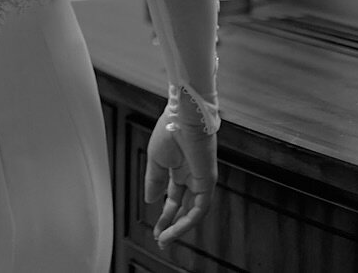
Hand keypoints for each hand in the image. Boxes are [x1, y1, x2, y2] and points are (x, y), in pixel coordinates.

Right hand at [144, 106, 216, 247]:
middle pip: (183, 209)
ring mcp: (201, 182)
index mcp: (179, 170)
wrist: (183, 117)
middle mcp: (191, 178)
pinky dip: (188, 220)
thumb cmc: (169, 130)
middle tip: (161, 240)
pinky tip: (175, 227)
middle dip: (171, 225)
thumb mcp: (155, 160)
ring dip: (179, 227)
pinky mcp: (207, 183)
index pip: (173, 199)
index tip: (155, 229)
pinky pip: (200, 208)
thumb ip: (153, 181)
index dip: (164, 215)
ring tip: (165, 239)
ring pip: (192, 213)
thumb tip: (150, 200)